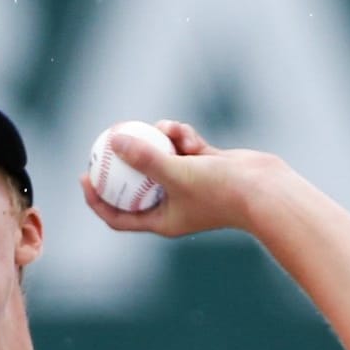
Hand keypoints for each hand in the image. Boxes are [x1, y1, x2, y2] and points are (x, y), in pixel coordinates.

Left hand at [78, 119, 293, 240]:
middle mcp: (173, 206)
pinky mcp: (204, 167)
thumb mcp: (176, 173)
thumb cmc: (220, 191)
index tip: (84, 176)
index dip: (97, 199)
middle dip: (122, 163)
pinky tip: (182, 130)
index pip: (119, 216)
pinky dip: (181, 138)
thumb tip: (115, 142)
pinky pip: (183, 149)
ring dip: (159, 141)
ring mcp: (189, 186)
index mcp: (162, 221)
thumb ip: (145, 158)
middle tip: (105, 142)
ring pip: (161, 159)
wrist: (264, 189)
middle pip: (135, 186)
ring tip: (162, 128)